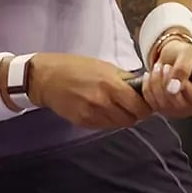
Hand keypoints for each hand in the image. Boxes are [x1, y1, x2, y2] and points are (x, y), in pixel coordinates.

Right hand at [27, 53, 152, 128]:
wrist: (46, 78)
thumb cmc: (75, 67)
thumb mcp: (103, 66)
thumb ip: (124, 79)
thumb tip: (143, 88)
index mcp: (111, 84)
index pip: (140, 106)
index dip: (145, 106)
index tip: (144, 102)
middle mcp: (103, 101)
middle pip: (131, 119)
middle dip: (134, 114)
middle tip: (130, 105)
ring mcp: (92, 114)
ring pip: (118, 125)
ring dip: (120, 117)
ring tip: (113, 106)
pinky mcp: (83, 122)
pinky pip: (104, 126)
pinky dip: (107, 120)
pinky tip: (100, 109)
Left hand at [142, 39, 191, 118]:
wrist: (170, 56)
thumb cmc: (183, 54)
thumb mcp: (186, 53)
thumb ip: (183, 68)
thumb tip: (175, 87)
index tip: (183, 81)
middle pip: (182, 106)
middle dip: (168, 84)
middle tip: (166, 67)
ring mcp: (181, 110)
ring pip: (165, 106)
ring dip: (156, 83)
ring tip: (159, 67)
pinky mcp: (165, 110)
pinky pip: (152, 104)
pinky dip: (148, 87)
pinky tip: (151, 76)